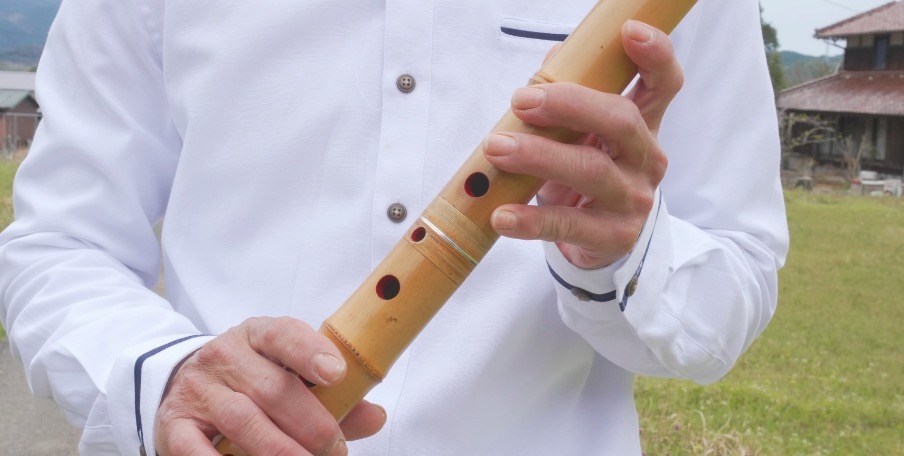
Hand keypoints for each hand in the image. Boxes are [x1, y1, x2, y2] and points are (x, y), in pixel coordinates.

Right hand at [155, 317, 385, 455]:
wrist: (183, 384)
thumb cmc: (252, 381)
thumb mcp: (290, 375)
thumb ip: (333, 397)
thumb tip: (375, 416)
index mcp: (257, 335)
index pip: (282, 335)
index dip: (310, 351)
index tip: (336, 373)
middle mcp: (225, 356)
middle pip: (271, 388)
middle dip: (311, 423)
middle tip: (335, 448)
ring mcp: (198, 390)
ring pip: (243, 419)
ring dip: (280, 449)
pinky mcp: (176, 424)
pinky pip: (196, 448)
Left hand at [484, 20, 682, 268]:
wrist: (598, 241)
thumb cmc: (587, 175)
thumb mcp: (584, 136)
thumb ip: (570, 98)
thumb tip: (552, 61)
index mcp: (643, 125)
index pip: (663, 84)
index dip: (654, 56)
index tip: (629, 32)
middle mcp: (645, 159)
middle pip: (621, 121)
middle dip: (570, 105)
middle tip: (522, 101)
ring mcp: (632, 200)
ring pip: (591, 171)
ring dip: (539, 156)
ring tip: (497, 149)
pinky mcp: (611, 237)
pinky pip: (568, 225)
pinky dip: (530, 220)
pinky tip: (502, 214)